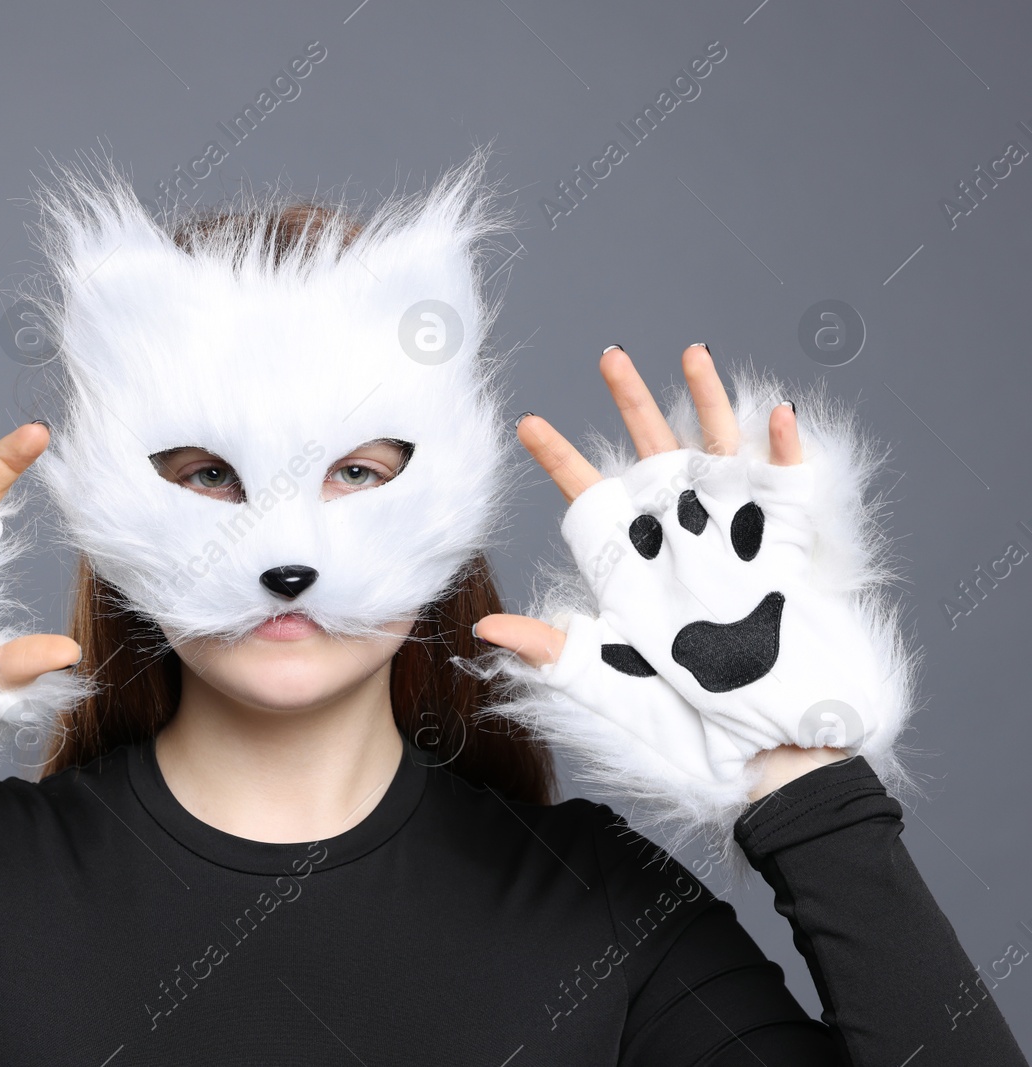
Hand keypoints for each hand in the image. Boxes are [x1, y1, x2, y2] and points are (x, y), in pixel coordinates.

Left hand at [474, 345, 904, 816]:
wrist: (773, 753)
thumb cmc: (695, 726)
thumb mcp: (610, 684)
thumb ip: (554, 649)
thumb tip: (485, 628)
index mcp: (634, 569)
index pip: (590, 499)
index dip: (559, 459)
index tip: (525, 422)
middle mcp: (680, 545)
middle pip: (651, 455)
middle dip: (631, 405)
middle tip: (610, 356)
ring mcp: (734, 542)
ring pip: (718, 452)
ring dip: (708, 402)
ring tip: (692, 352)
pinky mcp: (786, 552)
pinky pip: (786, 487)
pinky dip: (782, 448)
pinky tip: (773, 413)